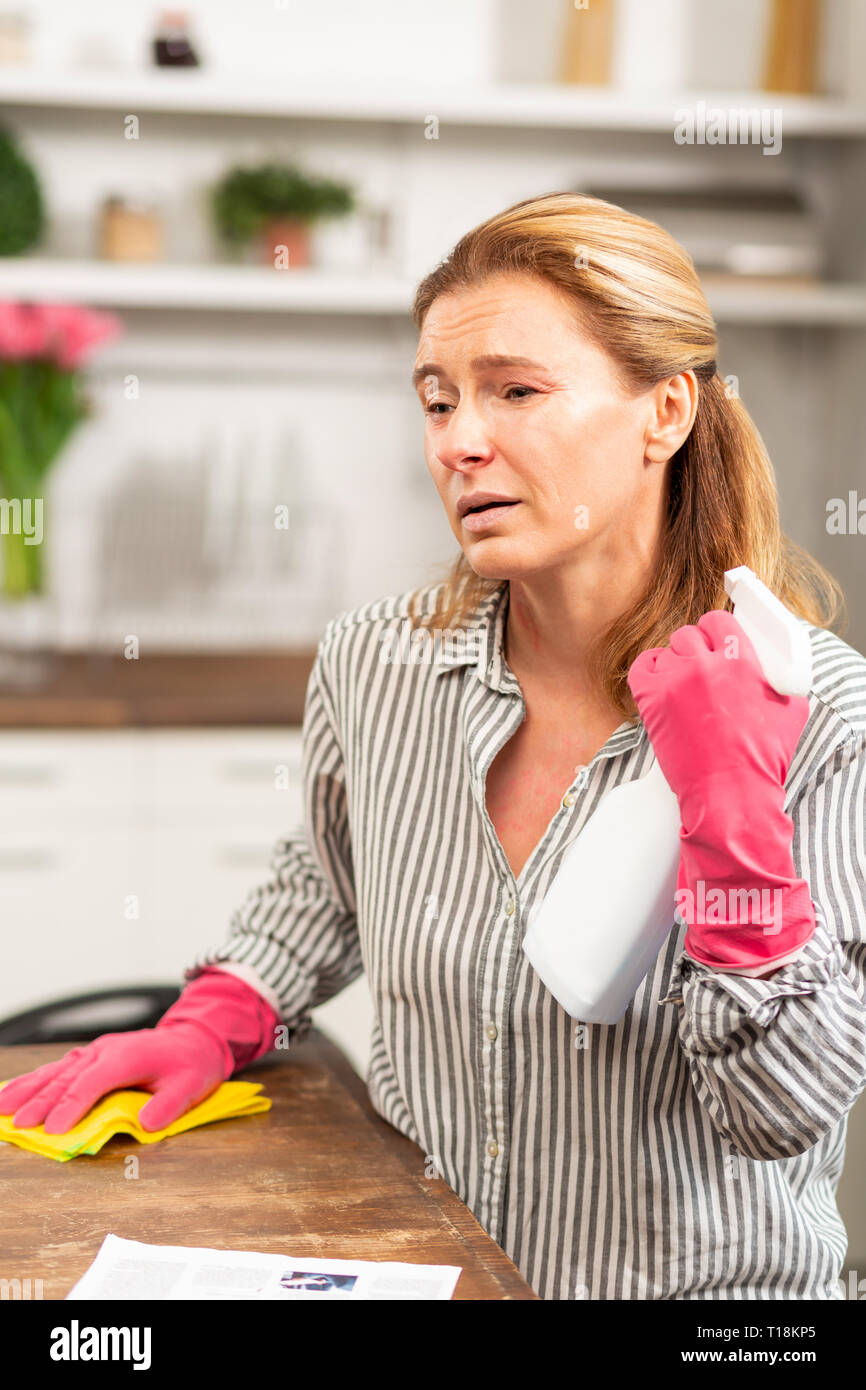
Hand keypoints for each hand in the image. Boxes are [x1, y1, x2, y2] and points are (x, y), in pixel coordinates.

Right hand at [0, 1022, 226, 1133]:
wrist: (192, 1039)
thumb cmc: (190, 1064)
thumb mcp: (191, 1087)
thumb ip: (168, 1106)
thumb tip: (147, 1125)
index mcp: (128, 1056)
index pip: (93, 1082)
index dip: (71, 1106)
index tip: (51, 1130)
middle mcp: (106, 1050)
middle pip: (67, 1077)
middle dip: (40, 1101)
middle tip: (17, 1125)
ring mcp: (96, 1051)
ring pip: (56, 1070)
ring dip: (27, 1088)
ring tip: (1, 1106)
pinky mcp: (91, 1056)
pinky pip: (58, 1068)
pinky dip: (34, 1080)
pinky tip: (14, 1091)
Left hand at [626, 609, 808, 833]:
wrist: (731, 793)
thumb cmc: (763, 758)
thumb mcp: (790, 709)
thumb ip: (777, 678)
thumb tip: (769, 666)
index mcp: (742, 660)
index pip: (719, 620)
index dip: (715, 630)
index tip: (714, 640)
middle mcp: (706, 664)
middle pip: (690, 635)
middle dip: (695, 649)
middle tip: (700, 670)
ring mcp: (676, 680)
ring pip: (667, 653)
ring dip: (675, 666)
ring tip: (684, 689)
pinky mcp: (652, 700)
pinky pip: (641, 667)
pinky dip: (649, 671)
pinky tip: (659, 682)